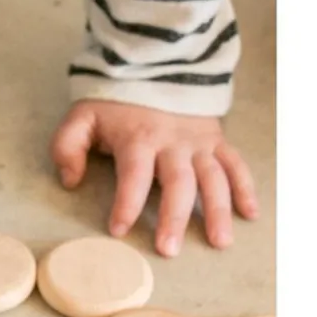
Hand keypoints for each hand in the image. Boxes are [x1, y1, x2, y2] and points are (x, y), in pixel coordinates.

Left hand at [51, 100, 258, 256]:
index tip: (119, 230)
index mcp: (139, 138)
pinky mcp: (216, 141)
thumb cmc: (114, 102)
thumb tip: (70, 180)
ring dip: (218, 210)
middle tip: (169, 250)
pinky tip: (249, 215)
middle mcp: (173, 142)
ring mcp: (198, 142)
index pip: (134, 175)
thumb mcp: (81, 117)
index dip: (126, 203)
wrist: (152, 65)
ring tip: (219, 242)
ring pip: (213, 178)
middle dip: (174, 217)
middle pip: (178, 182)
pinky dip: (246, 188)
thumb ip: (67, 146)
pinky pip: (235, 164)